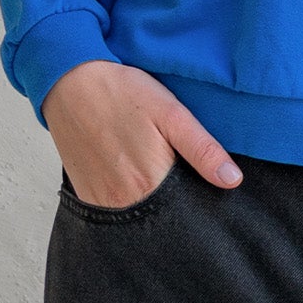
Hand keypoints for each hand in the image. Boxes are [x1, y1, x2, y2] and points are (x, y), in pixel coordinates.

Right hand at [43, 62, 241, 208]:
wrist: (69, 83)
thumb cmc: (123, 93)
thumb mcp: (171, 113)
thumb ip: (202, 149)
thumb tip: (233, 180)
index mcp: (150, 185)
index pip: (187, 214)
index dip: (200, 204)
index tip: (207, 191)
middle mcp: (123, 202)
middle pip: (163, 219)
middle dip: (178, 208)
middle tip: (181, 177)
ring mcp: (101, 203)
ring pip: (139, 218)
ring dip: (153, 206)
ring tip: (158, 177)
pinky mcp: (86, 196)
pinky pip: (115, 212)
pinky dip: (130, 203)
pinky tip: (135, 179)